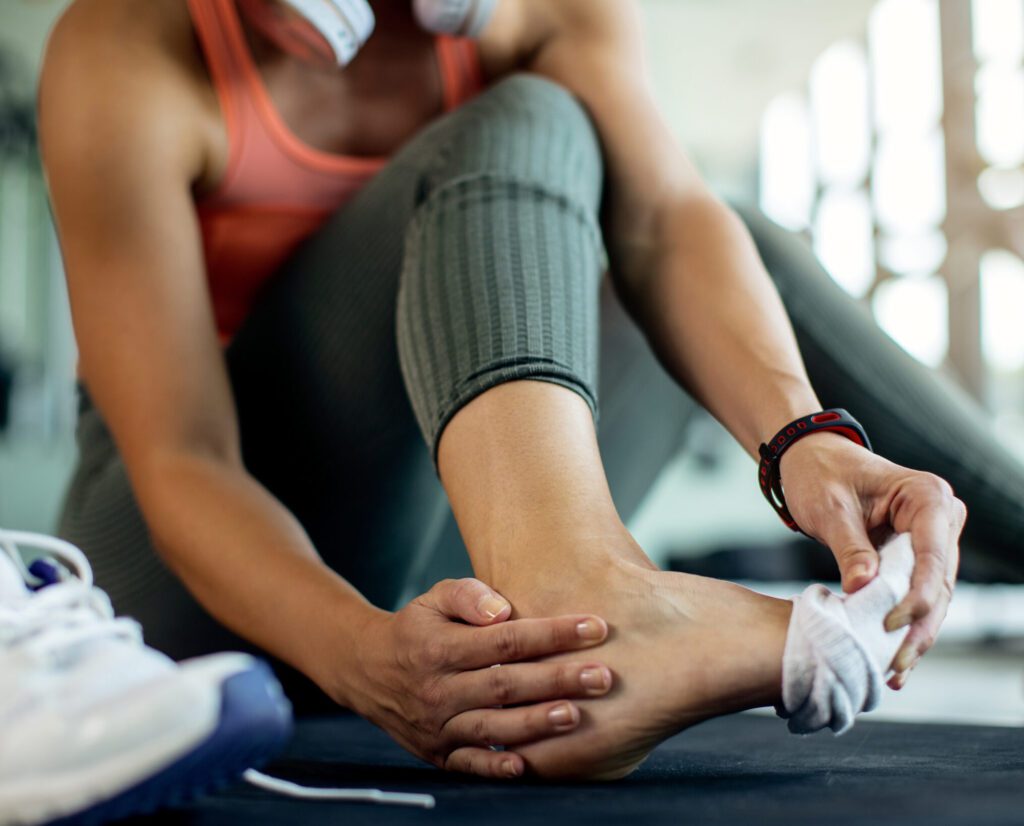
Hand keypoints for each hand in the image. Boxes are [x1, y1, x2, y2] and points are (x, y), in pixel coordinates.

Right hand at [335, 578, 613, 777]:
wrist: (368, 671)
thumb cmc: (417, 628)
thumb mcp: (434, 598)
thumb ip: (468, 595)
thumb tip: (501, 610)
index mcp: (440, 648)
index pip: (505, 640)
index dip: (551, 633)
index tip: (595, 627)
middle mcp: (439, 689)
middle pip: (506, 684)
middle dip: (557, 679)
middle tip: (603, 676)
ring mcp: (438, 725)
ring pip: (493, 725)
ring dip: (536, 723)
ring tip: (576, 715)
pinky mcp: (438, 752)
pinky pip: (468, 763)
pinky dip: (495, 766)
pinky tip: (526, 765)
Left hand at [778, 432, 965, 687]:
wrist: (811, 460)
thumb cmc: (819, 474)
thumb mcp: (829, 508)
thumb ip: (849, 548)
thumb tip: (863, 590)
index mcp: (927, 495)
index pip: (932, 557)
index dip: (916, 597)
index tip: (890, 625)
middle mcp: (942, 517)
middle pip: (940, 583)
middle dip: (918, 627)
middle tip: (895, 666)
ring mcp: (935, 538)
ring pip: (934, 597)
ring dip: (915, 635)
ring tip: (895, 672)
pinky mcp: (918, 556)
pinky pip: (918, 595)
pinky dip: (906, 625)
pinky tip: (895, 659)